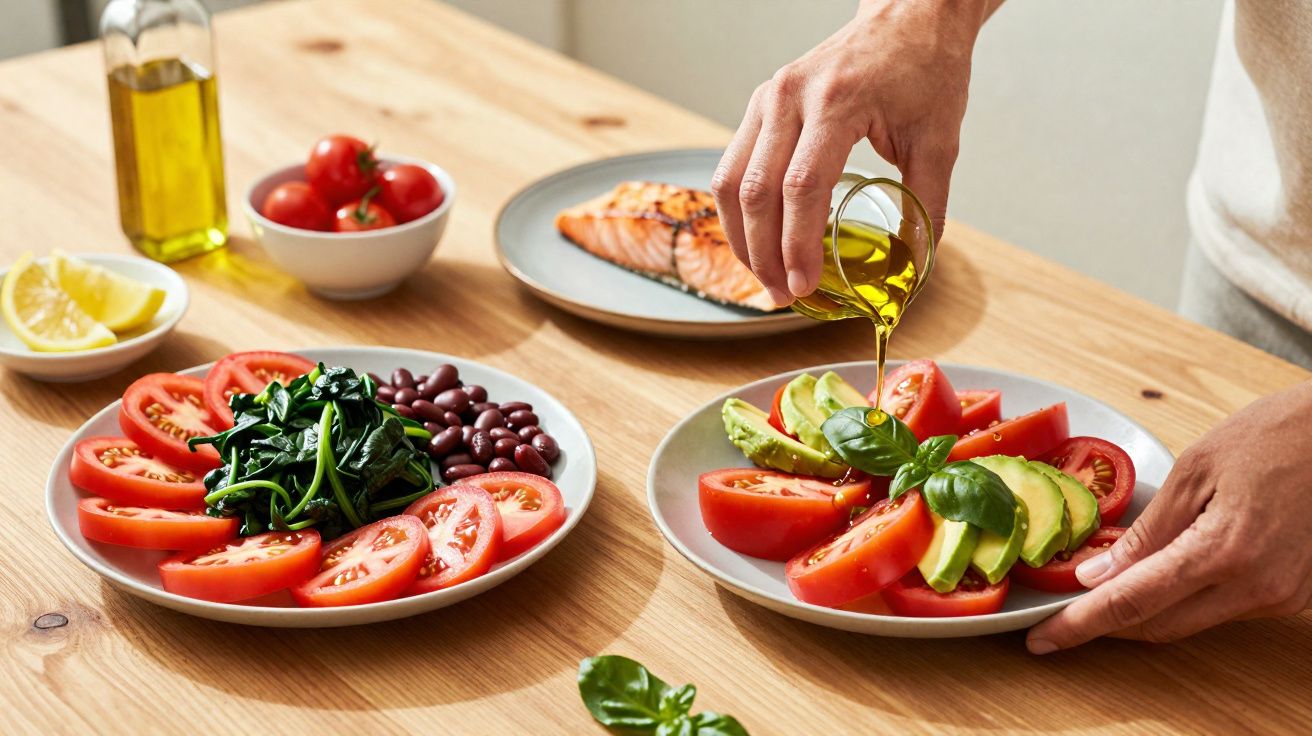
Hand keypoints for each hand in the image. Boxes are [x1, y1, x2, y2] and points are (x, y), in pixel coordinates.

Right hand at [712, 0, 993, 305]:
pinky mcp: (761, 104)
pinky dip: (740, 211)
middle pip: (756, 191)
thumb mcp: (939, 140)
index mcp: (837, 103)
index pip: (802, 187)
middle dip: (763, 254)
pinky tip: (757, 240)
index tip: (805, 286)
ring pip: (730, 181)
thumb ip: (926, 205)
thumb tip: (916, 266)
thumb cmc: (925, 69)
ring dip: (742, 237)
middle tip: (782, 295)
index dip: (798, 245)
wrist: (908, 16)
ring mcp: (768, 97)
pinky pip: (733, 166)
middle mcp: (791, 97)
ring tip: (764, 277)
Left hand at [1028, 381, 1311, 651]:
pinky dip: (1185, 598)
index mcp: (1224, 551)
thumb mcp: (1196, 469)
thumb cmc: (1276, 435)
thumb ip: (1148, 530)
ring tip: (1100, 590)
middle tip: (1059, 620)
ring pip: (1192, 621)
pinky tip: (1159, 576)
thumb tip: (1100, 574)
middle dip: (1105, 626)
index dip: (1081, 624)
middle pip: (1160, 626)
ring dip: (1145, 611)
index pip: (1133, 603)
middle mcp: (1257, 587)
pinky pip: (1225, 608)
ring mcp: (1283, 598)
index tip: (1041, 637)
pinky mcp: (1296, 596)